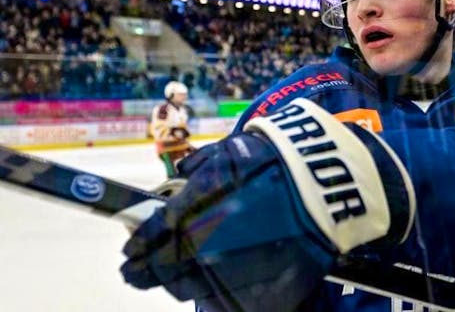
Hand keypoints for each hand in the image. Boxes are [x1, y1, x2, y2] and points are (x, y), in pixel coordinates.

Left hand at [121, 99, 413, 309]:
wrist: (326, 182)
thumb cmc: (275, 161)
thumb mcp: (227, 156)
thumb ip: (195, 175)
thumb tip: (177, 185)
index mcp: (191, 215)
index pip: (150, 241)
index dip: (136, 251)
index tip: (128, 257)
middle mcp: (204, 250)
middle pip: (167, 273)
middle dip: (154, 271)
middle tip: (146, 271)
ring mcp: (233, 276)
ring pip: (194, 291)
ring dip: (186, 284)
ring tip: (187, 277)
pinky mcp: (261, 295)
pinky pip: (229, 304)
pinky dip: (221, 298)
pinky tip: (221, 288)